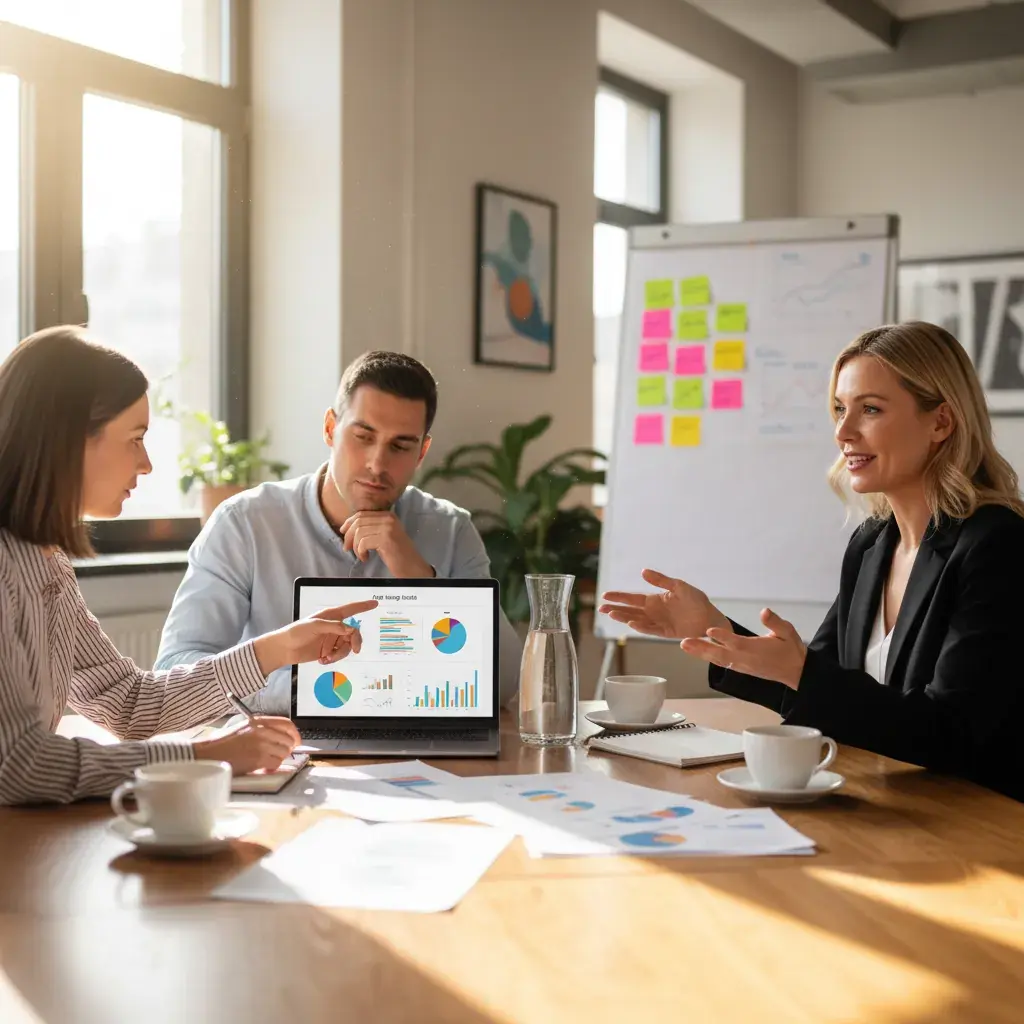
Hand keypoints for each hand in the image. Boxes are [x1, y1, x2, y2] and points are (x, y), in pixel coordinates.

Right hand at [194, 716, 299, 774]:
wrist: (209, 754)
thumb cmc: (223, 743)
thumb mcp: (244, 728)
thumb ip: (263, 730)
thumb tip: (281, 737)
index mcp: (258, 721)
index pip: (286, 724)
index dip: (294, 734)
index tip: (296, 741)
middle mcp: (262, 731)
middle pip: (288, 739)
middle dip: (287, 749)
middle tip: (281, 754)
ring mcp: (261, 744)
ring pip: (284, 753)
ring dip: (278, 759)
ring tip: (267, 761)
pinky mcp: (258, 759)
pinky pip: (276, 763)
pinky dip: (272, 767)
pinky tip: (264, 767)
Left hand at [252, 599, 378, 674]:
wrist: (284, 649)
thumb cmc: (296, 632)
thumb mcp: (314, 626)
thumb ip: (333, 626)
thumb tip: (349, 629)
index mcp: (331, 616)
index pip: (350, 609)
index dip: (363, 606)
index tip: (375, 603)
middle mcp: (333, 627)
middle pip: (353, 632)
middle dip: (355, 641)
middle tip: (356, 650)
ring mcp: (331, 639)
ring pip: (347, 646)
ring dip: (340, 653)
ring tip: (327, 657)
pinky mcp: (328, 650)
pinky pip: (339, 654)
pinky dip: (333, 658)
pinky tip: (323, 660)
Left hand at [340, 511, 433, 576]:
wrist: (413, 567)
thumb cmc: (397, 555)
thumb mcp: (384, 536)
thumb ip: (371, 528)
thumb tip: (348, 527)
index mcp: (388, 515)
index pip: (362, 514)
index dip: (349, 523)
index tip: (343, 533)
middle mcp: (389, 519)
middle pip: (358, 522)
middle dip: (349, 536)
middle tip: (347, 548)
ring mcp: (388, 528)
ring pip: (359, 532)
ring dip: (356, 547)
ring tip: (362, 555)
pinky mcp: (386, 539)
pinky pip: (363, 542)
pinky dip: (361, 552)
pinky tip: (366, 558)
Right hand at [599, 568, 729, 639]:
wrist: (710, 617)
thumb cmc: (696, 600)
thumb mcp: (678, 586)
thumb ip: (661, 580)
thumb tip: (643, 571)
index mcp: (654, 600)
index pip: (632, 598)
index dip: (619, 597)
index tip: (605, 595)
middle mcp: (653, 612)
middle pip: (630, 610)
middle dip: (615, 609)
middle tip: (601, 608)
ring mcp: (658, 623)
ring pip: (636, 620)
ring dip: (624, 617)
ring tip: (611, 614)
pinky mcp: (666, 632)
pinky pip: (650, 630)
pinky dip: (641, 627)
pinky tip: (631, 623)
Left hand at [680, 608, 807, 688]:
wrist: (797, 672)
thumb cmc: (791, 650)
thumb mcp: (788, 632)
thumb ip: (775, 623)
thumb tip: (764, 611)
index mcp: (756, 649)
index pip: (737, 642)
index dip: (723, 637)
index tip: (709, 630)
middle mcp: (745, 659)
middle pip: (720, 654)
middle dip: (701, 648)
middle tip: (684, 642)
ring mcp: (742, 666)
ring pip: (718, 660)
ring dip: (700, 653)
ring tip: (684, 645)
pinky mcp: (741, 669)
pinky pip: (722, 663)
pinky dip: (709, 658)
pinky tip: (697, 652)